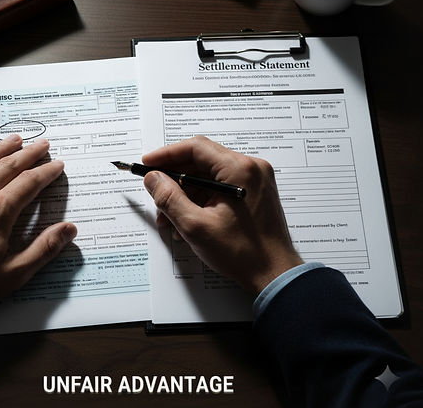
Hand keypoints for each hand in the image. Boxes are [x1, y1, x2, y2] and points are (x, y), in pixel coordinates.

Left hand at [0, 134, 76, 317]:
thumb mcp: (14, 274)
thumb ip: (44, 249)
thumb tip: (68, 230)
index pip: (29, 182)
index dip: (46, 171)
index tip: (57, 165)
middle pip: (7, 165)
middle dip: (28, 153)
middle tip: (42, 144)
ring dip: (0, 148)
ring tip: (14, 139)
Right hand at [142, 136, 302, 295]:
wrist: (274, 274)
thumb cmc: (245, 254)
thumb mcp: (196, 227)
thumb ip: (170, 198)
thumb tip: (153, 179)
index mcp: (239, 170)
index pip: (196, 148)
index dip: (167, 155)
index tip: (149, 164)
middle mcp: (251, 169)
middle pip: (202, 161)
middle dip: (175, 179)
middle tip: (155, 193)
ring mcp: (255, 181)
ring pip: (210, 176)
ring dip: (187, 193)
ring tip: (170, 217)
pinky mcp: (254, 193)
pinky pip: (221, 187)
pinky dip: (202, 199)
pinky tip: (189, 219)